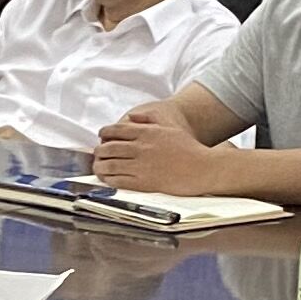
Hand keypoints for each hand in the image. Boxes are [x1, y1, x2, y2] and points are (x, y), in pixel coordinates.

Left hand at [89, 115, 225, 196]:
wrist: (203, 168)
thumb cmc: (189, 148)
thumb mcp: (169, 127)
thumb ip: (148, 119)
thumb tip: (131, 117)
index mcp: (147, 133)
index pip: (116, 130)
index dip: (105, 133)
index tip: (101, 136)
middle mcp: (141, 148)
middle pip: (109, 147)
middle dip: (99, 151)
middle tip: (97, 153)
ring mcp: (141, 165)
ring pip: (110, 164)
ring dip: (100, 165)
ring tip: (98, 166)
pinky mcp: (144, 182)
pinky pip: (119, 180)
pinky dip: (109, 179)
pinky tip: (106, 179)